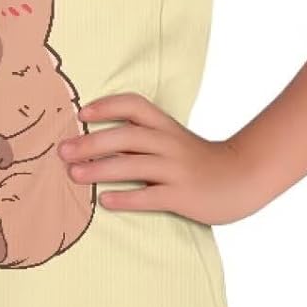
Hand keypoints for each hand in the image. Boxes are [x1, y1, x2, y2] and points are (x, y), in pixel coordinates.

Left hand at [58, 92, 259, 225]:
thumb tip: (101, 142)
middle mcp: (170, 143)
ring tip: (74, 175)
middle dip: (91, 142)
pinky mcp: (182, 195)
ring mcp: (176, 169)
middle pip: (126, 136)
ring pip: (132, 165)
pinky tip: (104, 201)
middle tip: (63, 151)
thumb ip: (145, 138)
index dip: (106, 106)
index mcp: (166, 126)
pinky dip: (125, 198)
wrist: (243, 177)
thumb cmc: (201, 161)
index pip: (134, 106)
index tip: (81, 113)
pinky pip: (149, 196)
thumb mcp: (175, 140)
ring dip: (99, 169)